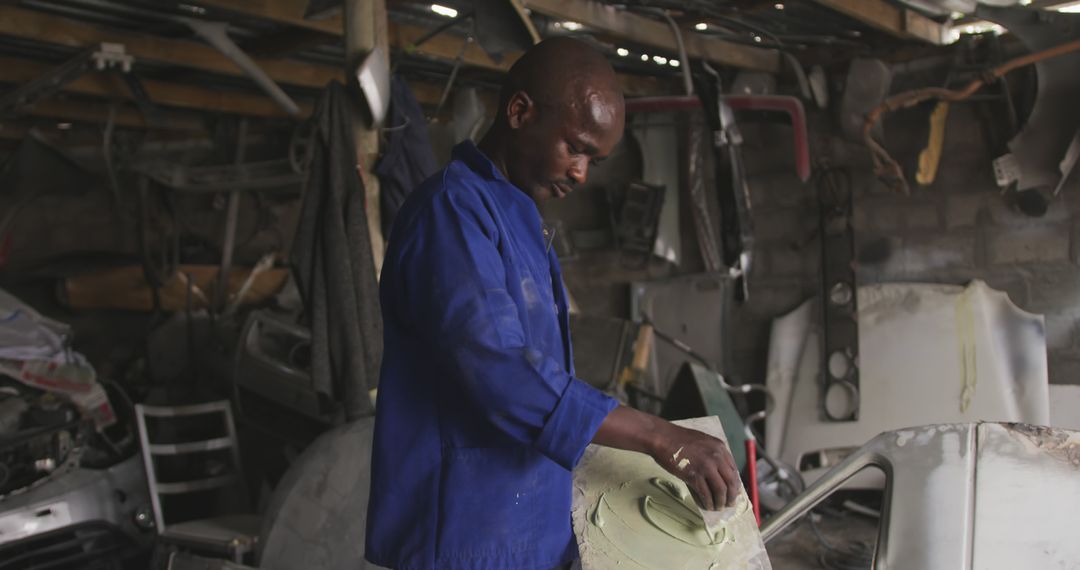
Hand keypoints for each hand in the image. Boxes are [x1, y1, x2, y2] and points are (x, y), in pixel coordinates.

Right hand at [590, 406, 740, 510]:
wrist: (662, 438)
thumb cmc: (678, 440)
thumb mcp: (703, 442)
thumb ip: (713, 454)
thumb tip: (718, 474)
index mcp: (720, 447)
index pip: (734, 470)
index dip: (735, 484)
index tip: (733, 492)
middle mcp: (716, 456)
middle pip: (731, 481)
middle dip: (732, 496)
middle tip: (729, 504)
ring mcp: (706, 466)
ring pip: (720, 490)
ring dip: (721, 502)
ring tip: (718, 507)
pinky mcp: (694, 475)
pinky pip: (706, 493)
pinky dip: (708, 502)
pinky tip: (707, 506)